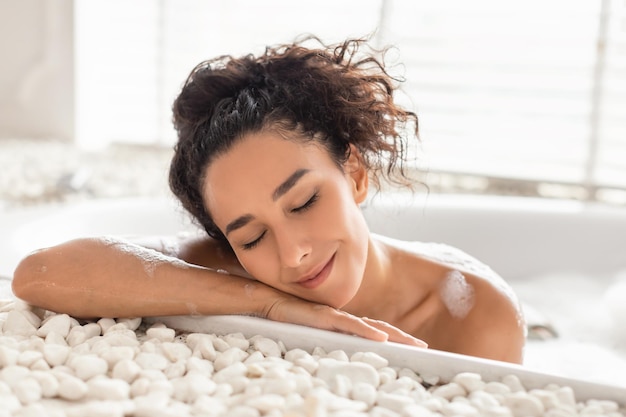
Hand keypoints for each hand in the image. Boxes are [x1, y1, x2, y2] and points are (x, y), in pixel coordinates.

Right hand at [262, 297, 426, 347]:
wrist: (266, 300)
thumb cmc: (284, 316)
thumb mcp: (307, 331)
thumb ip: (320, 338)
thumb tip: (329, 352)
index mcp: (340, 323)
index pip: (371, 330)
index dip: (391, 336)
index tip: (410, 345)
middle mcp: (342, 319)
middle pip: (378, 328)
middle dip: (401, 337)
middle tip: (423, 347)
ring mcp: (335, 317)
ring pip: (371, 327)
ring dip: (394, 336)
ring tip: (414, 344)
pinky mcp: (325, 317)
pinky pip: (350, 326)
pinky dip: (368, 332)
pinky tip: (383, 338)